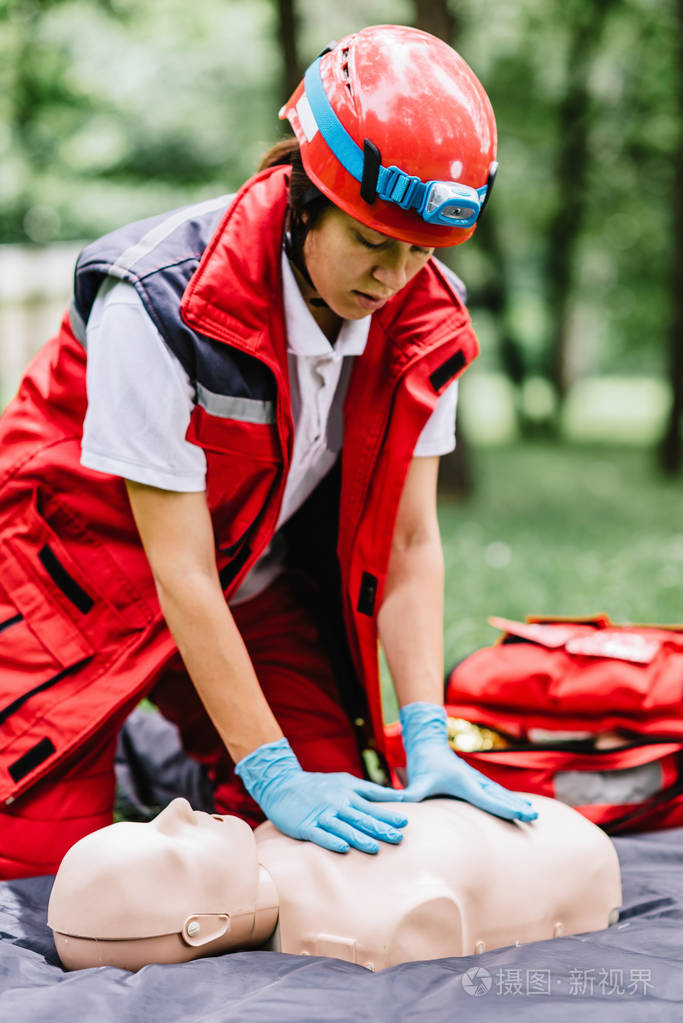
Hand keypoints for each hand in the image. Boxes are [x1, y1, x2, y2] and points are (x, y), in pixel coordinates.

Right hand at [235, 738, 407, 853]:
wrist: (283, 783)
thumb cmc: (319, 785)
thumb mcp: (346, 781)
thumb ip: (370, 790)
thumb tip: (398, 796)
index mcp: (347, 795)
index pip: (371, 807)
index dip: (388, 815)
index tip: (405, 823)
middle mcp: (336, 805)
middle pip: (360, 819)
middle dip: (379, 829)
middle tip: (397, 838)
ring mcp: (320, 815)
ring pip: (342, 828)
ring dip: (359, 838)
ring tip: (375, 848)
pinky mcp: (305, 826)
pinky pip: (320, 835)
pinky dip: (331, 841)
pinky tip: (343, 849)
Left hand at [399, 702, 537, 821]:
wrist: (429, 744)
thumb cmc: (424, 764)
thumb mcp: (417, 780)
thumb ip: (410, 795)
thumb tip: (397, 805)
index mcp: (463, 782)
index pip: (485, 798)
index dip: (502, 807)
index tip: (519, 814)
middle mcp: (474, 780)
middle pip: (498, 796)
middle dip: (515, 806)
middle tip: (533, 817)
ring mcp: (478, 780)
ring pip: (500, 793)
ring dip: (516, 803)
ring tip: (532, 814)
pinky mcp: (478, 782)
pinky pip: (497, 792)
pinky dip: (510, 799)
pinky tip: (521, 807)